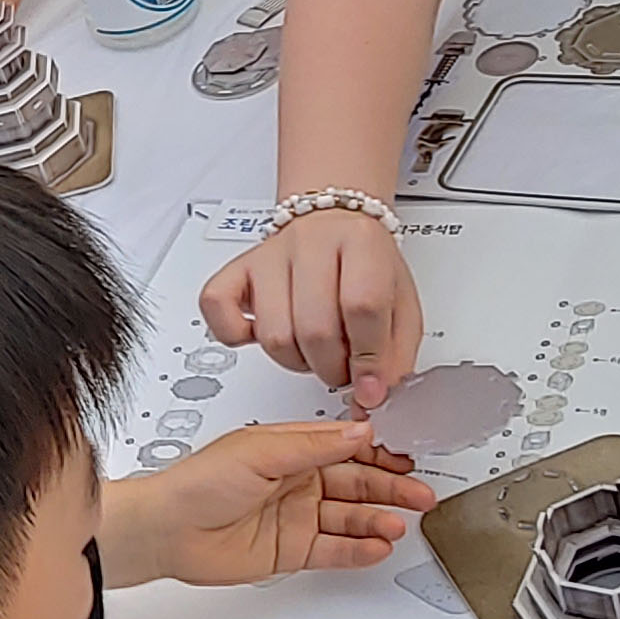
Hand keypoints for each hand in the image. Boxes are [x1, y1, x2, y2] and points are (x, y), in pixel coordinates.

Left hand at [107, 416, 439, 588]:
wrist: (167, 531)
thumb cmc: (198, 483)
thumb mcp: (260, 452)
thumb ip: (314, 446)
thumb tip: (358, 431)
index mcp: (290, 448)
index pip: (347, 447)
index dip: (379, 452)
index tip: (407, 457)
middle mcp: (297, 480)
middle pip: (357, 483)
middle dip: (391, 488)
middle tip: (420, 494)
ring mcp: (296, 515)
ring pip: (350, 517)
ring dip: (377, 520)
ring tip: (398, 525)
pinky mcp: (292, 549)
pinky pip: (335, 548)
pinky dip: (359, 549)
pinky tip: (378, 546)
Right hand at [200, 209, 423, 397]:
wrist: (333, 224)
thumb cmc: (365, 264)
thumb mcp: (402, 303)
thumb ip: (395, 353)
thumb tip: (374, 394)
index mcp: (361, 241)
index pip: (362, 305)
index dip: (368, 358)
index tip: (371, 387)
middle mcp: (310, 243)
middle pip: (315, 328)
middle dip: (333, 368)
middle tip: (344, 370)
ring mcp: (268, 256)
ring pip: (274, 334)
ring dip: (297, 361)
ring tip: (314, 353)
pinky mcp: (236, 269)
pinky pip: (217, 308)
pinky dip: (235, 334)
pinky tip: (262, 334)